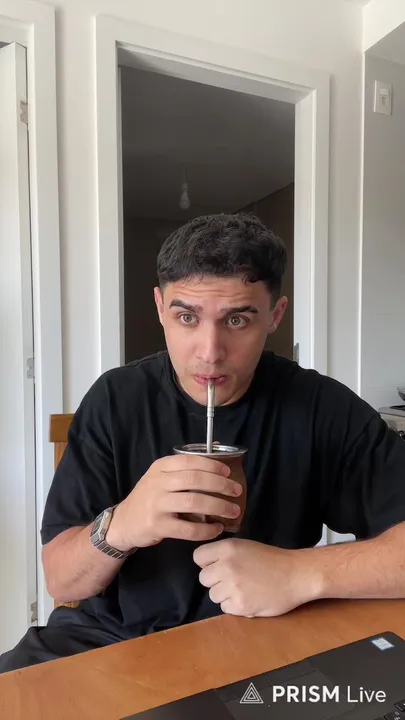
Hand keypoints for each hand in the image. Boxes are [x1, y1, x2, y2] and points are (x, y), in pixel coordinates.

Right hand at [106, 455, 241, 549]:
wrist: (124, 522)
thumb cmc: (149, 497)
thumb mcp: (161, 476)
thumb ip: (185, 466)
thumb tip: (216, 446)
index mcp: (160, 467)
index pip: (190, 461)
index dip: (212, 465)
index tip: (228, 473)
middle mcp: (158, 483)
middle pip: (195, 480)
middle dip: (220, 485)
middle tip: (237, 491)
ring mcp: (157, 504)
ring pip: (194, 503)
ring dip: (218, 507)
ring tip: (233, 511)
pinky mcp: (158, 525)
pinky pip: (188, 528)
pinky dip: (206, 530)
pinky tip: (217, 529)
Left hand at [193, 538, 320, 616]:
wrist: (296, 574)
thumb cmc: (272, 559)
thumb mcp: (245, 546)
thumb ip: (223, 554)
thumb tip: (204, 566)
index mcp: (228, 548)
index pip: (198, 557)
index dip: (207, 562)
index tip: (217, 565)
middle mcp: (226, 566)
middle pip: (203, 578)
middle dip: (216, 580)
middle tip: (233, 579)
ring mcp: (232, 587)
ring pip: (213, 595)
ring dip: (225, 594)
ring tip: (243, 589)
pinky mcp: (240, 605)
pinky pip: (225, 608)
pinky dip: (235, 606)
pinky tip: (249, 598)